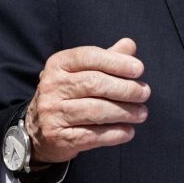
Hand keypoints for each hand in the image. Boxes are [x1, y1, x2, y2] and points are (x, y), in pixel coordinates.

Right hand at [25, 38, 149, 164]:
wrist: (38, 130)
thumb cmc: (68, 95)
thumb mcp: (81, 72)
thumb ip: (106, 58)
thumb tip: (130, 45)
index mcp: (58, 64)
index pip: (90, 57)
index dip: (117, 62)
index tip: (139, 70)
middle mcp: (51, 86)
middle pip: (95, 84)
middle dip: (125, 89)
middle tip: (144, 93)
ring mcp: (52, 113)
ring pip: (95, 111)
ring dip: (124, 112)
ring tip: (141, 114)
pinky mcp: (58, 137)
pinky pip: (92, 135)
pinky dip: (114, 134)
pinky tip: (128, 131)